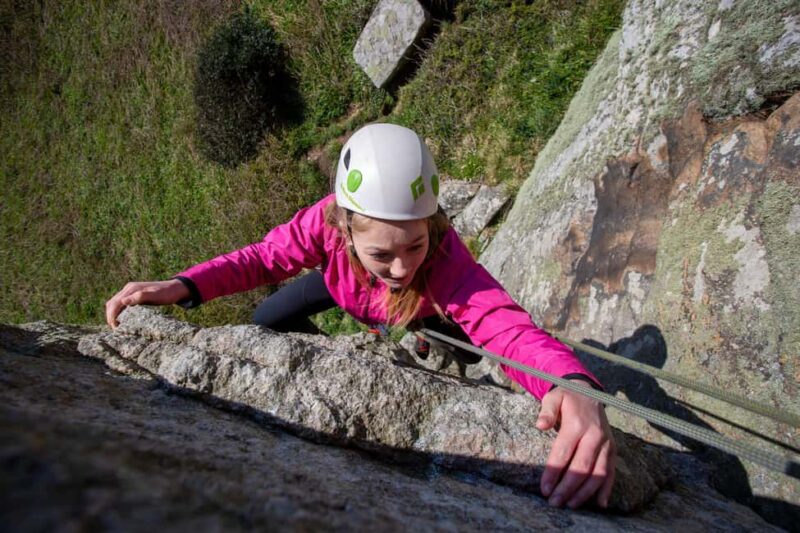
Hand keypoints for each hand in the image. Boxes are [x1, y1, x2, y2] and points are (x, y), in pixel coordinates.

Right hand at [105, 279, 189, 328]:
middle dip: (110, 316)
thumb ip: (140, 297)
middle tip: (116, 329)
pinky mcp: (134, 295)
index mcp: (132, 289)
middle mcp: (129, 289)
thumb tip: (123, 301)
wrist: (175, 288)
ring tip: (118, 327)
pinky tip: (123, 320)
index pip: (115, 303)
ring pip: (115, 303)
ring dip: (113, 314)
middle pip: (112, 303)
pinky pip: (122, 303)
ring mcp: (131, 291)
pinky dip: (119, 312)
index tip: (115, 327)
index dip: (112, 315)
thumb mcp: (156, 296)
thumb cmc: (167, 293)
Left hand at [536, 379, 615, 508]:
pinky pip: (611, 472)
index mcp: (577, 424)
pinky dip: (607, 489)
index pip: (563, 452)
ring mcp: (606, 444)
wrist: (590, 392)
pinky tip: (599, 504)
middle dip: (567, 488)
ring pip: (598, 473)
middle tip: (554, 502)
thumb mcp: (554, 397)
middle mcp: (594, 436)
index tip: (544, 489)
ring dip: (585, 492)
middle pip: (581, 467)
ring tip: (570, 504)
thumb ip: (546, 411)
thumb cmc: (567, 397)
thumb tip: (540, 425)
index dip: (553, 472)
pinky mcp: (612, 449)